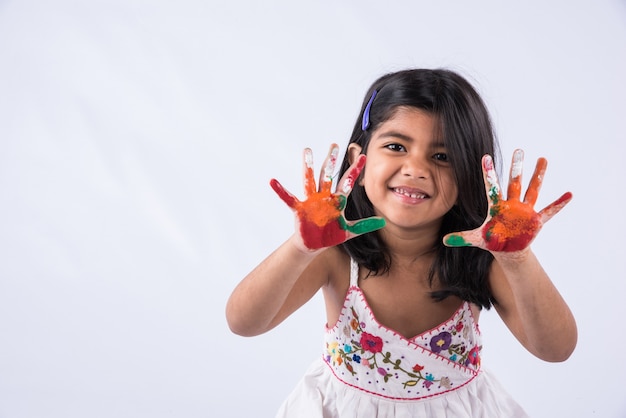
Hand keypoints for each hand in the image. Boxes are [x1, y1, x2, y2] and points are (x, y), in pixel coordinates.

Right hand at [270, 143, 385, 250]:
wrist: (313, 245)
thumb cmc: (329, 235)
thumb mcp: (348, 231)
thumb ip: (364, 225)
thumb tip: (382, 222)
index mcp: (336, 200)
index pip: (348, 182)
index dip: (355, 170)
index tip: (362, 156)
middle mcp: (324, 197)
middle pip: (329, 175)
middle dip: (332, 161)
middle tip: (335, 145)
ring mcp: (311, 201)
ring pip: (310, 180)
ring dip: (309, 166)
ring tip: (307, 151)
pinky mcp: (300, 209)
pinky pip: (289, 198)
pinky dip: (280, 190)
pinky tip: (273, 181)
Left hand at [444, 149, 571, 252]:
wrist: (508, 249)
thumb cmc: (493, 240)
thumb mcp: (475, 239)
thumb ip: (460, 238)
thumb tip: (442, 241)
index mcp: (496, 207)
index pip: (491, 187)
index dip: (488, 173)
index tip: (484, 156)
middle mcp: (512, 204)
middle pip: (514, 182)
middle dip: (517, 167)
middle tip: (519, 150)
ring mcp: (525, 211)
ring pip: (532, 189)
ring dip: (538, 175)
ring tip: (543, 158)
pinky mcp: (535, 220)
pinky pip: (549, 210)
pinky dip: (559, 203)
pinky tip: (569, 194)